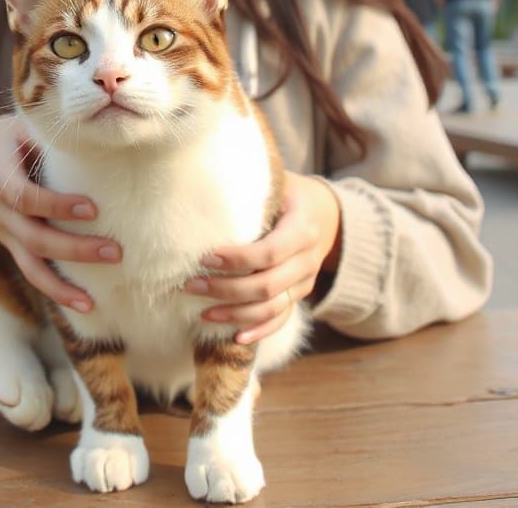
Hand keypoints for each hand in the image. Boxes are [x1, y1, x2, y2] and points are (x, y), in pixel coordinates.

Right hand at [0, 115, 121, 312]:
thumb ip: (47, 133)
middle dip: (75, 249)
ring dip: (62, 286)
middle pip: (35, 239)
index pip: (27, 198)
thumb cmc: (2, 139)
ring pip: (30, 267)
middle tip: (115, 251)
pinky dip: (55, 291)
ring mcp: (4, 234)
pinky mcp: (12, 245)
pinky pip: (32, 272)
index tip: (93, 207)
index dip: (57, 206)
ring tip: (94, 300)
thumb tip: (93, 133)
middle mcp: (0, 212)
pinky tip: (85, 303)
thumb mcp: (18, 126)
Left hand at [184, 174, 341, 344]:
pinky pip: (281, 320)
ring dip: (236, 314)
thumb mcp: (279, 182)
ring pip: (272, 308)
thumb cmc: (290, 193)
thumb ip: (252, 186)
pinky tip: (234, 338)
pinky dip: (259, 331)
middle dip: (226, 289)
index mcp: (303, 229)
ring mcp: (305, 282)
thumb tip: (206, 178)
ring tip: (202, 313)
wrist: (327, 214)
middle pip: (267, 286)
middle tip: (191, 285)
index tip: (205, 258)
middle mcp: (307, 260)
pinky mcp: (299, 296)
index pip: (270, 252)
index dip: (237, 260)